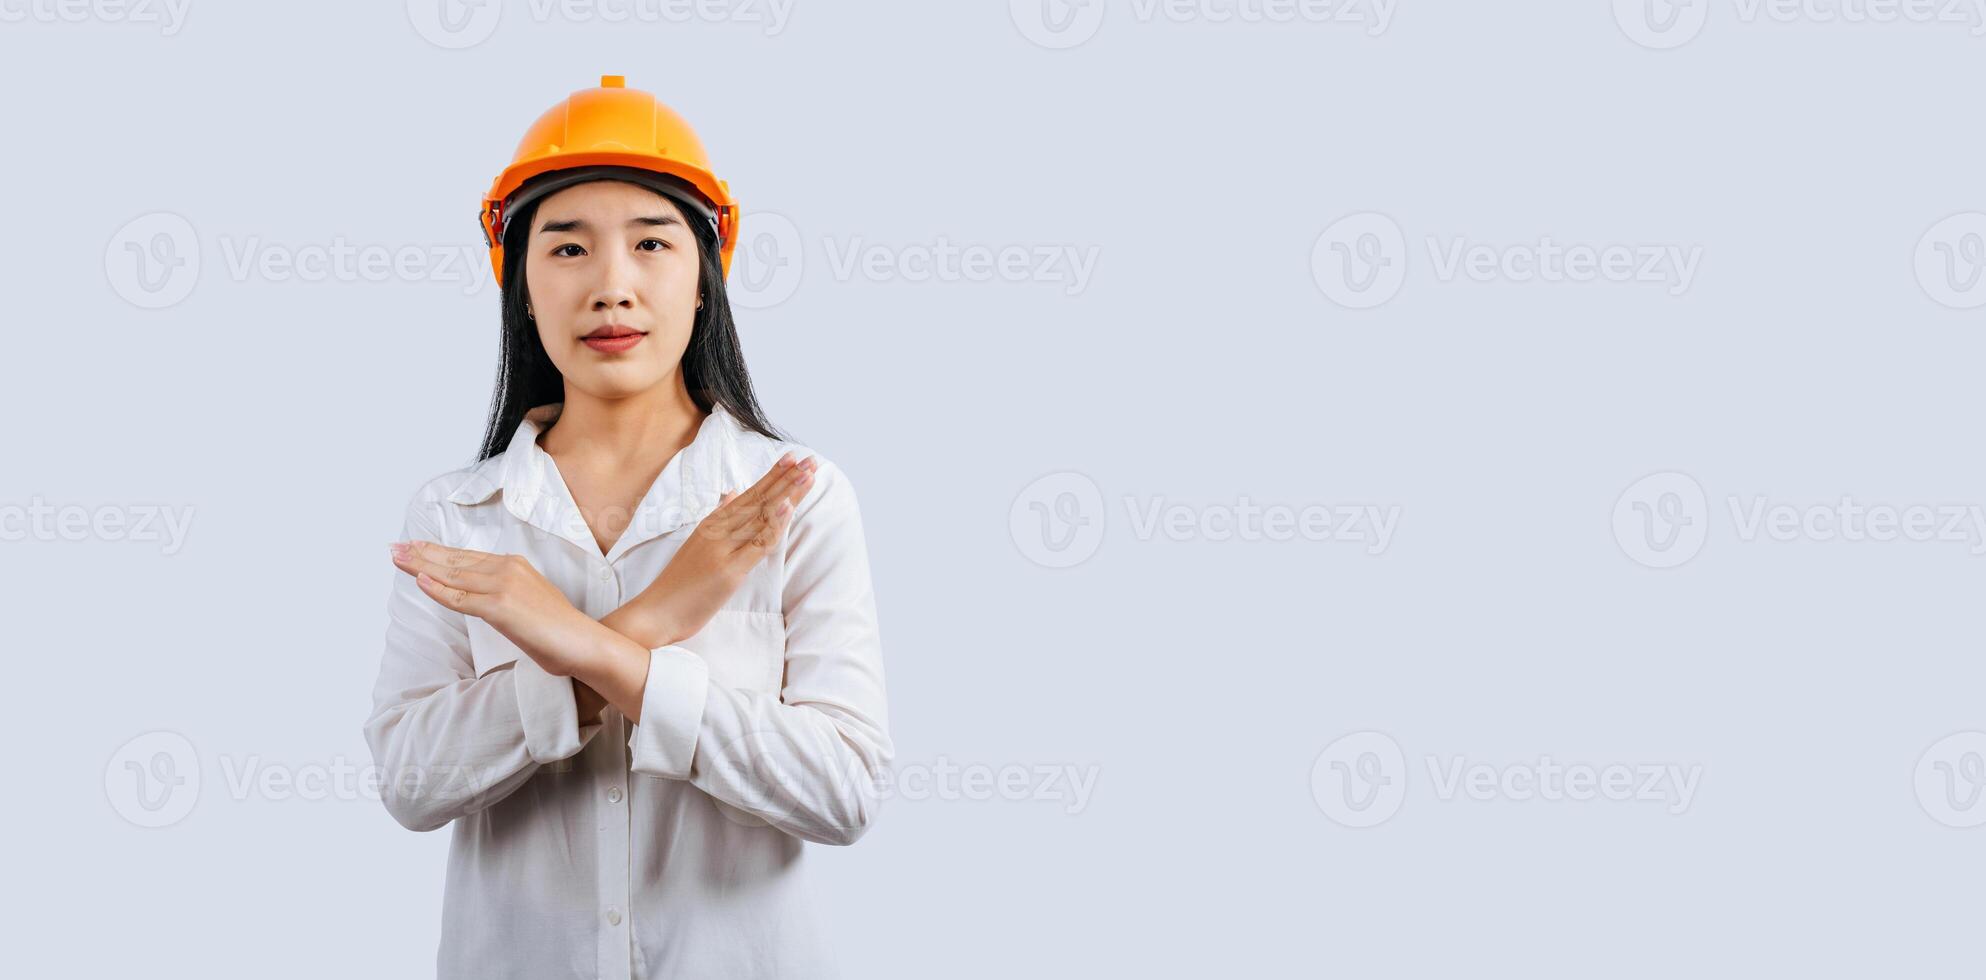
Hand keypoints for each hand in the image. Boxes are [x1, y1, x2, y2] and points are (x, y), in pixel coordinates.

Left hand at [390, 541, 603, 677]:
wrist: (582, 641)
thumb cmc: (560, 629)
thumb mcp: (531, 601)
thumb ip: (508, 593)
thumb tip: (489, 598)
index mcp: (515, 565)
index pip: (467, 556)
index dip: (438, 551)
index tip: (416, 547)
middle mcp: (507, 569)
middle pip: (454, 560)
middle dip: (421, 554)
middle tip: (395, 547)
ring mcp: (503, 587)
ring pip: (452, 575)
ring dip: (420, 566)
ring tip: (397, 558)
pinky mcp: (499, 607)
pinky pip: (460, 599)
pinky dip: (438, 590)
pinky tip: (419, 582)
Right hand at [612, 452, 815, 646]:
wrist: (656, 612)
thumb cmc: (678, 584)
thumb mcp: (697, 543)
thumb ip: (717, 517)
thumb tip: (732, 492)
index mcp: (712, 524)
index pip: (749, 495)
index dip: (773, 476)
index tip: (795, 459)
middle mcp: (717, 530)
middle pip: (758, 500)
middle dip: (787, 478)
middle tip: (811, 460)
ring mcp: (723, 549)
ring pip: (761, 516)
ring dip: (787, 494)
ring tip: (807, 474)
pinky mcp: (729, 571)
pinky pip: (756, 545)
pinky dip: (774, 525)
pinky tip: (788, 507)